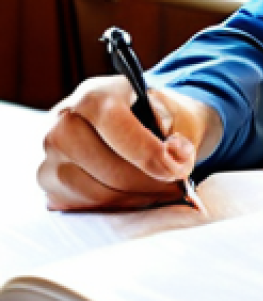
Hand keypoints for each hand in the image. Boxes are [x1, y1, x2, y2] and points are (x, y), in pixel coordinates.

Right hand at [37, 74, 221, 211]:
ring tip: (161, 192)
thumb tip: (175, 156)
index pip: (113, 123)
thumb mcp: (171, 110)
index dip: (147, 152)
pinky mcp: (48, 181)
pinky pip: (83, 205)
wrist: (134, 119)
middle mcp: (63, 120)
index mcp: (96, 93)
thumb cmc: (155, 115)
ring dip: (135, 198)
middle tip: (175, 186)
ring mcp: (50, 153)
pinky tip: (137, 196)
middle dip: (146, 182)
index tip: (175, 170)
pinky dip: (116, 206)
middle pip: (105, 166)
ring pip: (95, 191)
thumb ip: (175, 130)